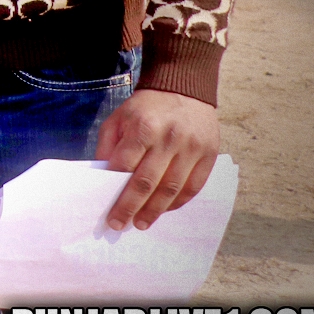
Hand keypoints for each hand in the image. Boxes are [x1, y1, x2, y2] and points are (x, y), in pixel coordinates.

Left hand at [96, 88, 219, 229]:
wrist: (183, 88)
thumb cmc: (145, 107)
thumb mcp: (119, 118)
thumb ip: (110, 146)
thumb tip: (103, 176)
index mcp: (143, 127)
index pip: (125, 165)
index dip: (113, 189)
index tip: (105, 207)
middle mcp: (169, 139)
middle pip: (147, 182)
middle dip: (131, 207)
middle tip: (120, 224)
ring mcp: (192, 148)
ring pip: (172, 188)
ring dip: (155, 211)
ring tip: (142, 224)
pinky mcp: (209, 154)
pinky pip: (194, 186)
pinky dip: (178, 202)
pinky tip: (165, 210)